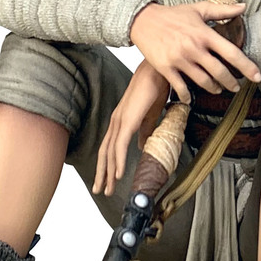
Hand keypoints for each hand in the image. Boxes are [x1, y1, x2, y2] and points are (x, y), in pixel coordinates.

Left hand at [93, 61, 170, 197]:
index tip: (107, 180)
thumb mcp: (150, 116)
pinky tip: (118, 174)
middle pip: (105, 153)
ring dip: (108, 172)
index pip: (110, 148)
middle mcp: (116, 122)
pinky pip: (120, 145)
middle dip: (103, 173)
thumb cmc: (156, 89)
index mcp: (121, 121)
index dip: (107, 165)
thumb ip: (145, 133)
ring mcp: (120, 121)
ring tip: (108, 188)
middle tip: (100, 190)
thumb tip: (142, 147)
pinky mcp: (128, 120)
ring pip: (110, 152)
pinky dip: (119, 161)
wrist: (159, 71)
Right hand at [128, 1, 260, 103]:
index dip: (247, 67)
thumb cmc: (173, 14)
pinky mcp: (166, 68)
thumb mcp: (198, 9)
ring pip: (203, 81)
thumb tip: (244, 7)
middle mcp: (194, 48)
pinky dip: (187, 96)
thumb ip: (223, 10)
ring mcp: (179, 59)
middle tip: (236, 87)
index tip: (257, 77)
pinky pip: (180, 87)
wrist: (143, 20)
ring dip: (214, 88)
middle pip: (219, 72)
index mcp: (205, 34)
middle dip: (231, 83)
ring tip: (217, 89)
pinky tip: (190, 98)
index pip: (232, 53)